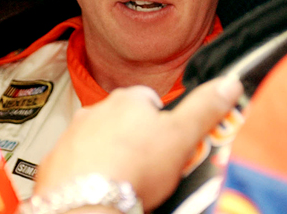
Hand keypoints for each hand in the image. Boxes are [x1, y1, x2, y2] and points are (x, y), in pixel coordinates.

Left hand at [34, 77, 242, 209]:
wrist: (87, 202)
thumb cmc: (133, 168)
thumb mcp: (182, 136)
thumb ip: (205, 107)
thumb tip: (229, 83)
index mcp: (128, 100)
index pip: (152, 102)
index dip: (165, 125)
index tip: (170, 144)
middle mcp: (97, 111)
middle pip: (124, 121)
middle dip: (137, 140)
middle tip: (151, 166)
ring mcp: (74, 135)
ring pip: (99, 141)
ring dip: (112, 154)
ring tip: (127, 180)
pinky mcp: (57, 160)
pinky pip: (77, 162)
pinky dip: (88, 173)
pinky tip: (102, 187)